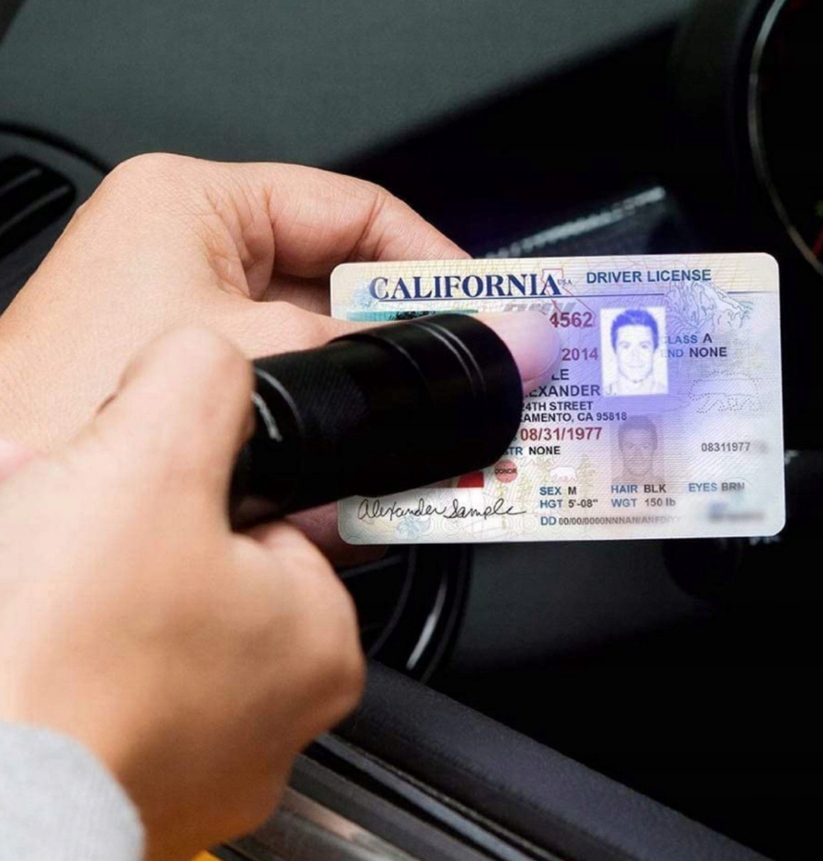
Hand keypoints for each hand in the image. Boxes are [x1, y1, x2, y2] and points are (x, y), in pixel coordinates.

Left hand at [0, 154, 467, 562]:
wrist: (0, 528)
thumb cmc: (73, 403)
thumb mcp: (265, 358)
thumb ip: (381, 358)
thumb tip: (484, 351)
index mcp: (198, 210)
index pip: (354, 212)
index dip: (431, 261)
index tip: (486, 310)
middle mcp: (195, 265)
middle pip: (345, 297)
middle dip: (410, 352)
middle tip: (471, 383)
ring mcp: (196, 337)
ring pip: (323, 366)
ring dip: (377, 410)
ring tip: (437, 441)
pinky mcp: (195, 403)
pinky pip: (292, 416)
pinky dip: (335, 450)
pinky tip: (373, 485)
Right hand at [0, 328, 364, 860]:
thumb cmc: (59, 659)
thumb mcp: (149, 459)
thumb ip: (202, 381)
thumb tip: (208, 362)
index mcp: (315, 640)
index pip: (272, 523)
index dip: (196, 484)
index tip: (144, 482)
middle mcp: (274, 714)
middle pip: (203, 573)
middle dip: (130, 529)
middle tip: (72, 518)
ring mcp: (200, 763)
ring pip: (146, 628)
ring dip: (88, 582)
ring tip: (32, 561)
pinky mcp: (127, 791)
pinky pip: (103, 685)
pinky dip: (65, 647)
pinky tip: (25, 629)